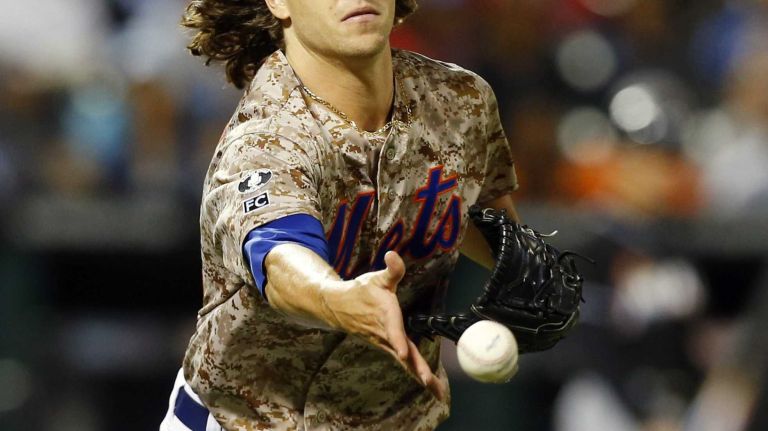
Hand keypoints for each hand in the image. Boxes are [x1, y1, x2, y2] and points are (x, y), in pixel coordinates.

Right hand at [320, 251, 445, 400]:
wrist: (338, 307)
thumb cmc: (362, 291)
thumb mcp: (376, 278)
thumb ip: (391, 270)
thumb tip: (393, 255)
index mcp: (384, 315)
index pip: (392, 329)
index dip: (397, 341)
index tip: (401, 354)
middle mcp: (385, 334)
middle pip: (403, 354)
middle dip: (416, 368)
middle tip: (429, 382)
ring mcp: (386, 344)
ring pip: (406, 363)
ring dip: (421, 376)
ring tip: (438, 392)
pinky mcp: (388, 348)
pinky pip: (406, 363)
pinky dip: (417, 373)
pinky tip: (431, 385)